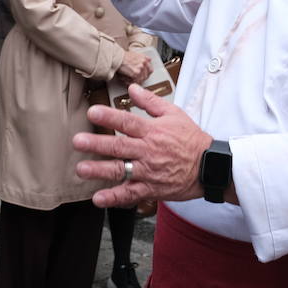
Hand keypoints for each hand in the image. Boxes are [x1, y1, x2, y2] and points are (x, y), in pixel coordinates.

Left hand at [73, 83, 211, 206]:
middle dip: (97, 144)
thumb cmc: (191, 139)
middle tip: (78, 141)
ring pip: (121, 171)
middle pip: (119, 147)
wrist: (209, 167)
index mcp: (153, 132)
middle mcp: (148, 152)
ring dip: (100, 171)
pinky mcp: (151, 189)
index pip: (128, 122)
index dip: (110, 116)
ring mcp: (148, 172)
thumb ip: (150, 102)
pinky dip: (114, 198)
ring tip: (81, 169)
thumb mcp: (174, 114)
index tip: (93, 112)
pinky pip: (131, 194)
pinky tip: (98, 199)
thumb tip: (132, 88)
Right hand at [116, 49, 152, 84]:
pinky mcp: (135, 74)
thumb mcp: (135, 54)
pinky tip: (126, 81)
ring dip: (135, 82)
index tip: (143, 76)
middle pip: (145, 76)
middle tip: (134, 80)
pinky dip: (130, 83)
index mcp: (144, 59)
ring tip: (129, 80)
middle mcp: (143, 64)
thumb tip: (149, 60)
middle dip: (140, 79)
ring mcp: (140, 69)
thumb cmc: (123, 56)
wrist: (116, 57)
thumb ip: (143, 58)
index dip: (146, 74)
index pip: (150, 70)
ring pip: (140, 80)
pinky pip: (135, 82)